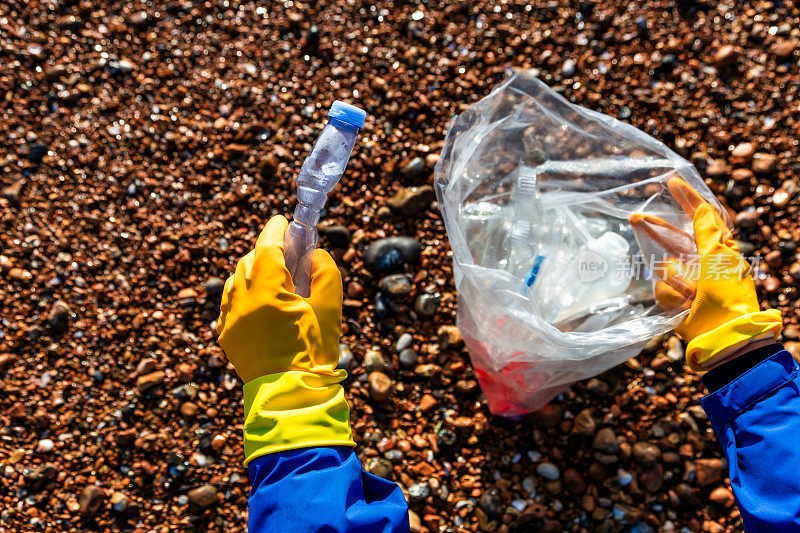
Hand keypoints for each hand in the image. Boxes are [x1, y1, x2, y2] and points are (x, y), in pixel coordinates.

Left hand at [216, 215, 342, 382]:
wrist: (291, 395)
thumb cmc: (314, 353)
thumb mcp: (330, 309)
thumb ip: (325, 273)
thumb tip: (314, 255)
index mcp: (268, 292)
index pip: (267, 247)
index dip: (275, 231)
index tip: (283, 221)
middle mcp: (242, 302)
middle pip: (249, 261)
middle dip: (266, 251)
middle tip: (286, 251)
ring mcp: (230, 320)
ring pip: (235, 281)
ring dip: (252, 271)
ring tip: (272, 277)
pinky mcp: (226, 336)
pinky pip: (229, 304)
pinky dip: (242, 294)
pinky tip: (258, 302)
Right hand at [630, 177, 781, 369]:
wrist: (721, 335)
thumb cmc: (727, 296)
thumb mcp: (720, 259)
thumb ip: (708, 232)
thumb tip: (704, 207)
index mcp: (717, 247)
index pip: (701, 215)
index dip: (687, 197)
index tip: (671, 181)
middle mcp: (700, 259)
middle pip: (672, 236)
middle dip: (656, 230)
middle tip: (634, 218)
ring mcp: (686, 278)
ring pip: (664, 265)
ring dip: (678, 281)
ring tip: (691, 295)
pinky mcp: (673, 296)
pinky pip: (661, 287)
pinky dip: (673, 296)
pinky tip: (686, 305)